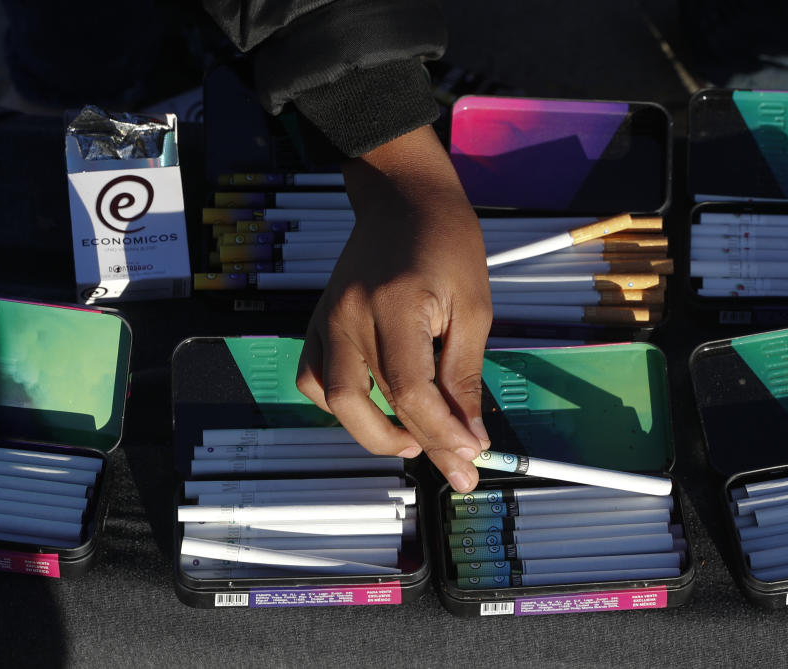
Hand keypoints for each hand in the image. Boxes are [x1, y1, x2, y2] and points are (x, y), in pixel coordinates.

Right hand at [295, 125, 492, 491]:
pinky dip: (337, 404)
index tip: (471, 460)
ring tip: (411, 438)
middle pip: (368, 404)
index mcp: (395, 307)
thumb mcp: (474, 306)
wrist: (403, 199)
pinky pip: (312, 377)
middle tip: (449, 463)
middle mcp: (350, 317)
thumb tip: (471, 434)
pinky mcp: (317, 320)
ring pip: (332, 398)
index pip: (411, 392)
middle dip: (411, 444)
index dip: (441, 434)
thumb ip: (465, 374)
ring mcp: (327, 319)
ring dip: (370, 431)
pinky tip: (372, 406)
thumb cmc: (447, 242)